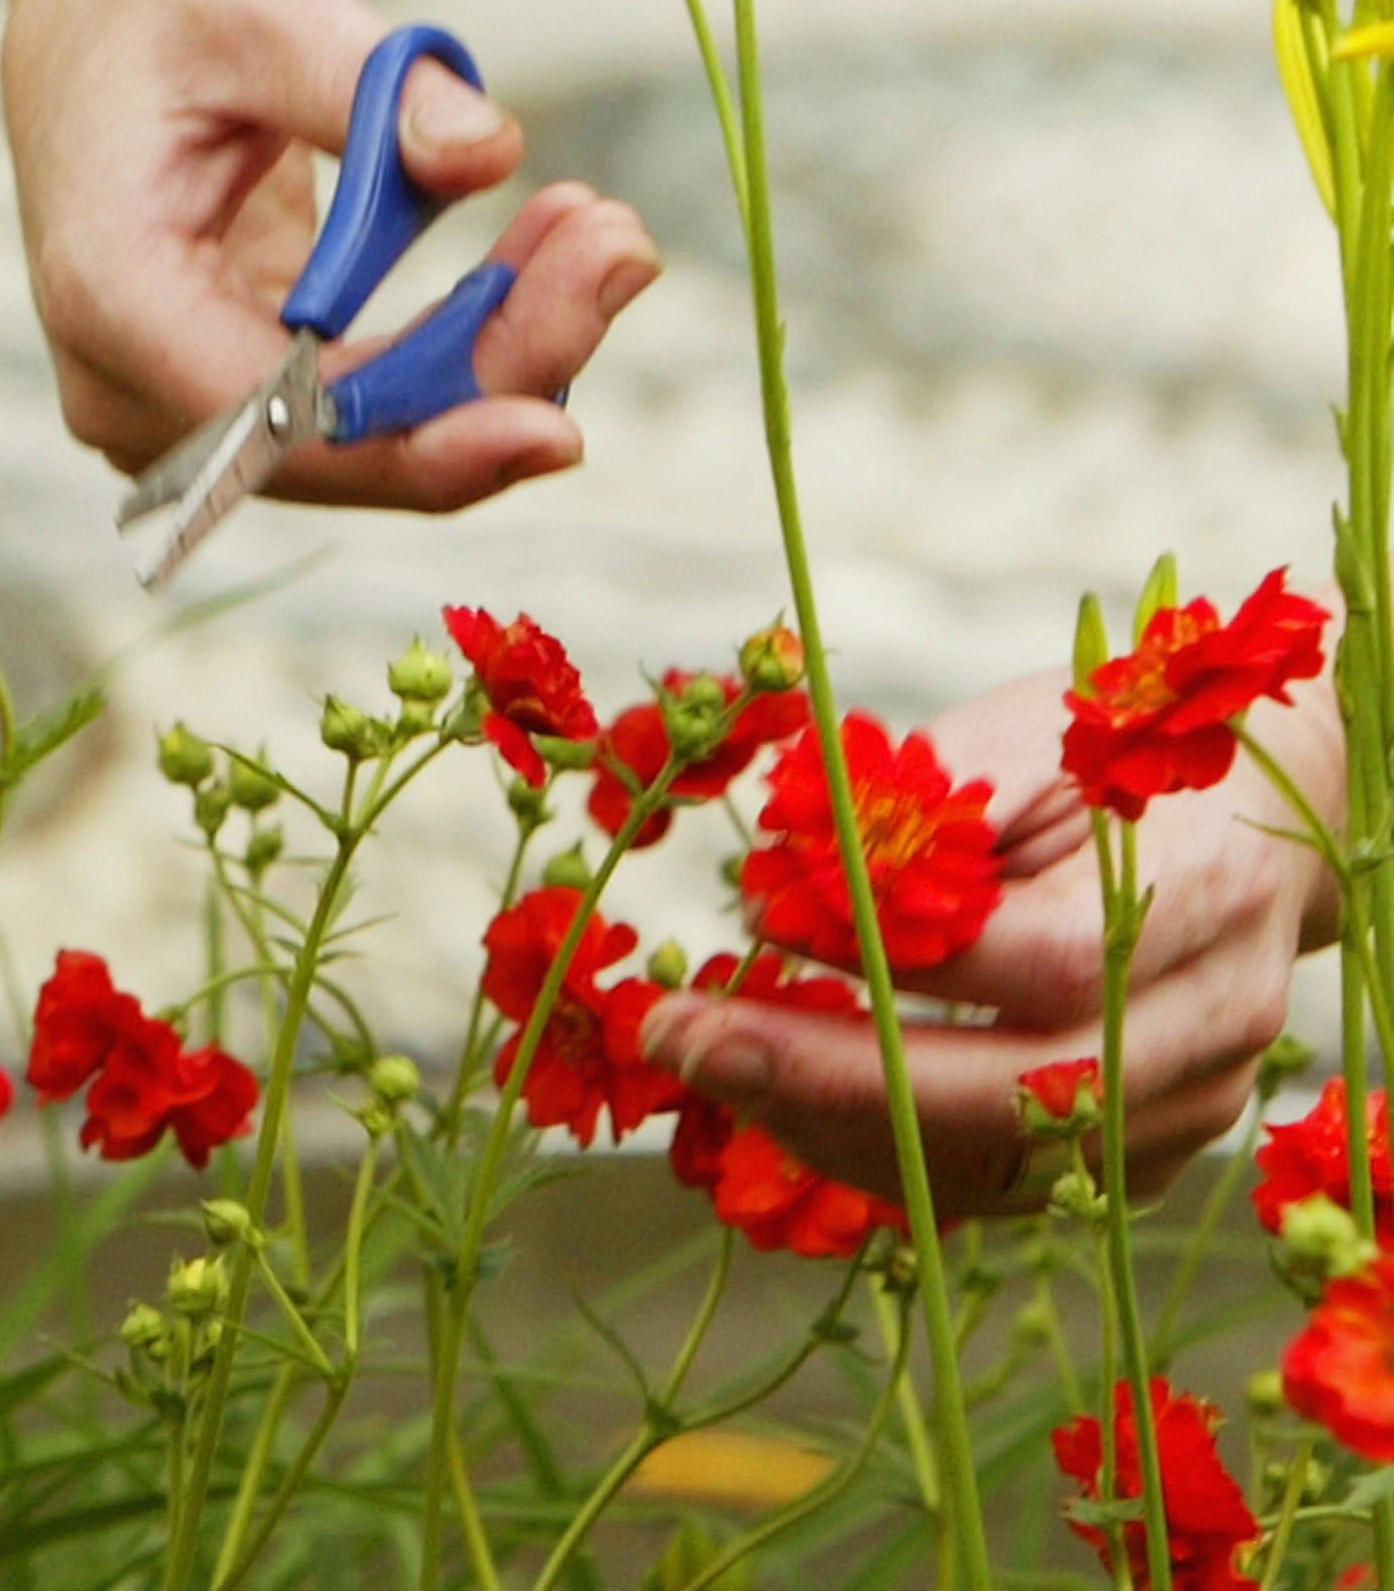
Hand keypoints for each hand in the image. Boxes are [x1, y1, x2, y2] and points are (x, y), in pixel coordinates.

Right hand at [2, 0, 662, 509]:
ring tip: (599, 237)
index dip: (423, 437)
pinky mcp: (233, 395)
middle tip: (620, 253)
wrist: (117, 12)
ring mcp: (175, 405)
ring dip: (500, 354)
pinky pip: (369, 407)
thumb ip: (370, 87)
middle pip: (345, 444)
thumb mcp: (261, 8)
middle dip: (500, 368)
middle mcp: (126, 381)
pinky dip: (465, 349)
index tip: (553, 424)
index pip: (279, 422)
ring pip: (372, 439)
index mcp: (110, 295)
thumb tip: (489, 153)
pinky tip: (544, 261)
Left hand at [640, 671, 1344, 1213]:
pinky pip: (988, 1184)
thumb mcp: (1018, 738)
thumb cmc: (1107, 757)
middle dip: (823, 1074)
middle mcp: (1212, 1025)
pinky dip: (869, 1146)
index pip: (1042, 960)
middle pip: (1013, 1094)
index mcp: (1205, 896)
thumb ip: (918, 812)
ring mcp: (1187, 1111)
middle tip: (680, 1034)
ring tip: (703, 1056)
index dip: (890, 952)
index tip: (756, 918)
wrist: (1242, 823)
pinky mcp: (1139, 1160)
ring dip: (824, 1122)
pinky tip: (773, 1091)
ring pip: (991, 1164)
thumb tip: (782, 883)